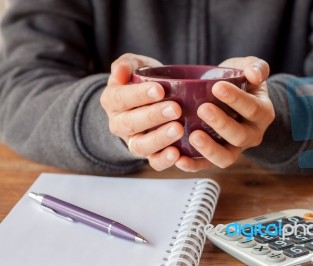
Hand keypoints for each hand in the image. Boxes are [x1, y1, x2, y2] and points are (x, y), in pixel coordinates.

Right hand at [100, 54, 183, 169]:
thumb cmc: (145, 81)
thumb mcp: (135, 66)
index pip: (121, 98)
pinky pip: (153, 162)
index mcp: (112, 100)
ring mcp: (133, 141)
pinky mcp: (149, 154)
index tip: (159, 90)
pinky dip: (164, 161)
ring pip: (140, 146)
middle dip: (153, 116)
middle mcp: (119, 124)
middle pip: (131, 123)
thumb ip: (126, 64)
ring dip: (159, 139)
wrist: (152, 101)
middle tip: (176, 109)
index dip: (139, 95)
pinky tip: (177, 154)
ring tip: (178, 129)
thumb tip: (121, 71)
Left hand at [175, 56, 274, 171]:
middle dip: (221, 123)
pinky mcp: (216, 157)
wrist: (229, 99)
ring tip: (193, 136)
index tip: (217, 87)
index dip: (236, 99)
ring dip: (209, 149)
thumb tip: (253, 74)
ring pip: (226, 157)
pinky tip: (179, 159)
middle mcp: (251, 134)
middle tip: (203, 109)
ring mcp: (235, 149)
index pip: (252, 108)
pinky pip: (206, 166)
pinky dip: (193, 165)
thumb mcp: (247, 68)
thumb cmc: (238, 82)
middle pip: (240, 135)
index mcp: (262, 113)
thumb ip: (254, 66)